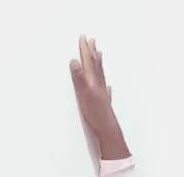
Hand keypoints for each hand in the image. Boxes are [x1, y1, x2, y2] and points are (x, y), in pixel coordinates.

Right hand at [70, 36, 126, 154]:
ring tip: (100, 55)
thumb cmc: (96, 114)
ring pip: (101, 76)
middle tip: (92, 41)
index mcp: (93, 82)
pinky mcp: (105, 105)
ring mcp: (103, 95)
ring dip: (99, 65)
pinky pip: (106, 91)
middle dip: (92, 53)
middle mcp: (99, 86)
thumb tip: (74, 61)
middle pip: (96, 66)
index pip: (88, 62)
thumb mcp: (84, 94)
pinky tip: (109, 87)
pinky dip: (106, 86)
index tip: (83, 37)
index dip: (85, 50)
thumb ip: (79, 78)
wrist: (108, 131)